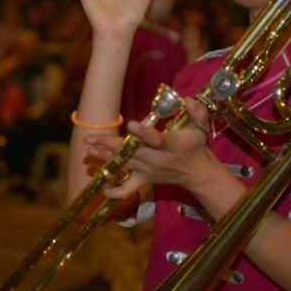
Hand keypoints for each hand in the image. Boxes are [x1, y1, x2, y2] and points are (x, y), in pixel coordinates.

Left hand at [84, 98, 215, 199]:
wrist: (197, 173)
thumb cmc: (196, 146)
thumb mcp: (201, 127)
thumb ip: (197, 112)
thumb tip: (188, 99)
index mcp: (169, 146)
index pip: (155, 139)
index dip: (143, 133)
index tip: (130, 124)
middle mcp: (156, 159)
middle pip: (131, 152)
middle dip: (110, 144)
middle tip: (90, 138)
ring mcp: (148, 171)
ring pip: (124, 164)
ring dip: (105, 157)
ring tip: (89, 149)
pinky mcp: (144, 180)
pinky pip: (128, 189)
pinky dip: (115, 192)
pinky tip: (102, 188)